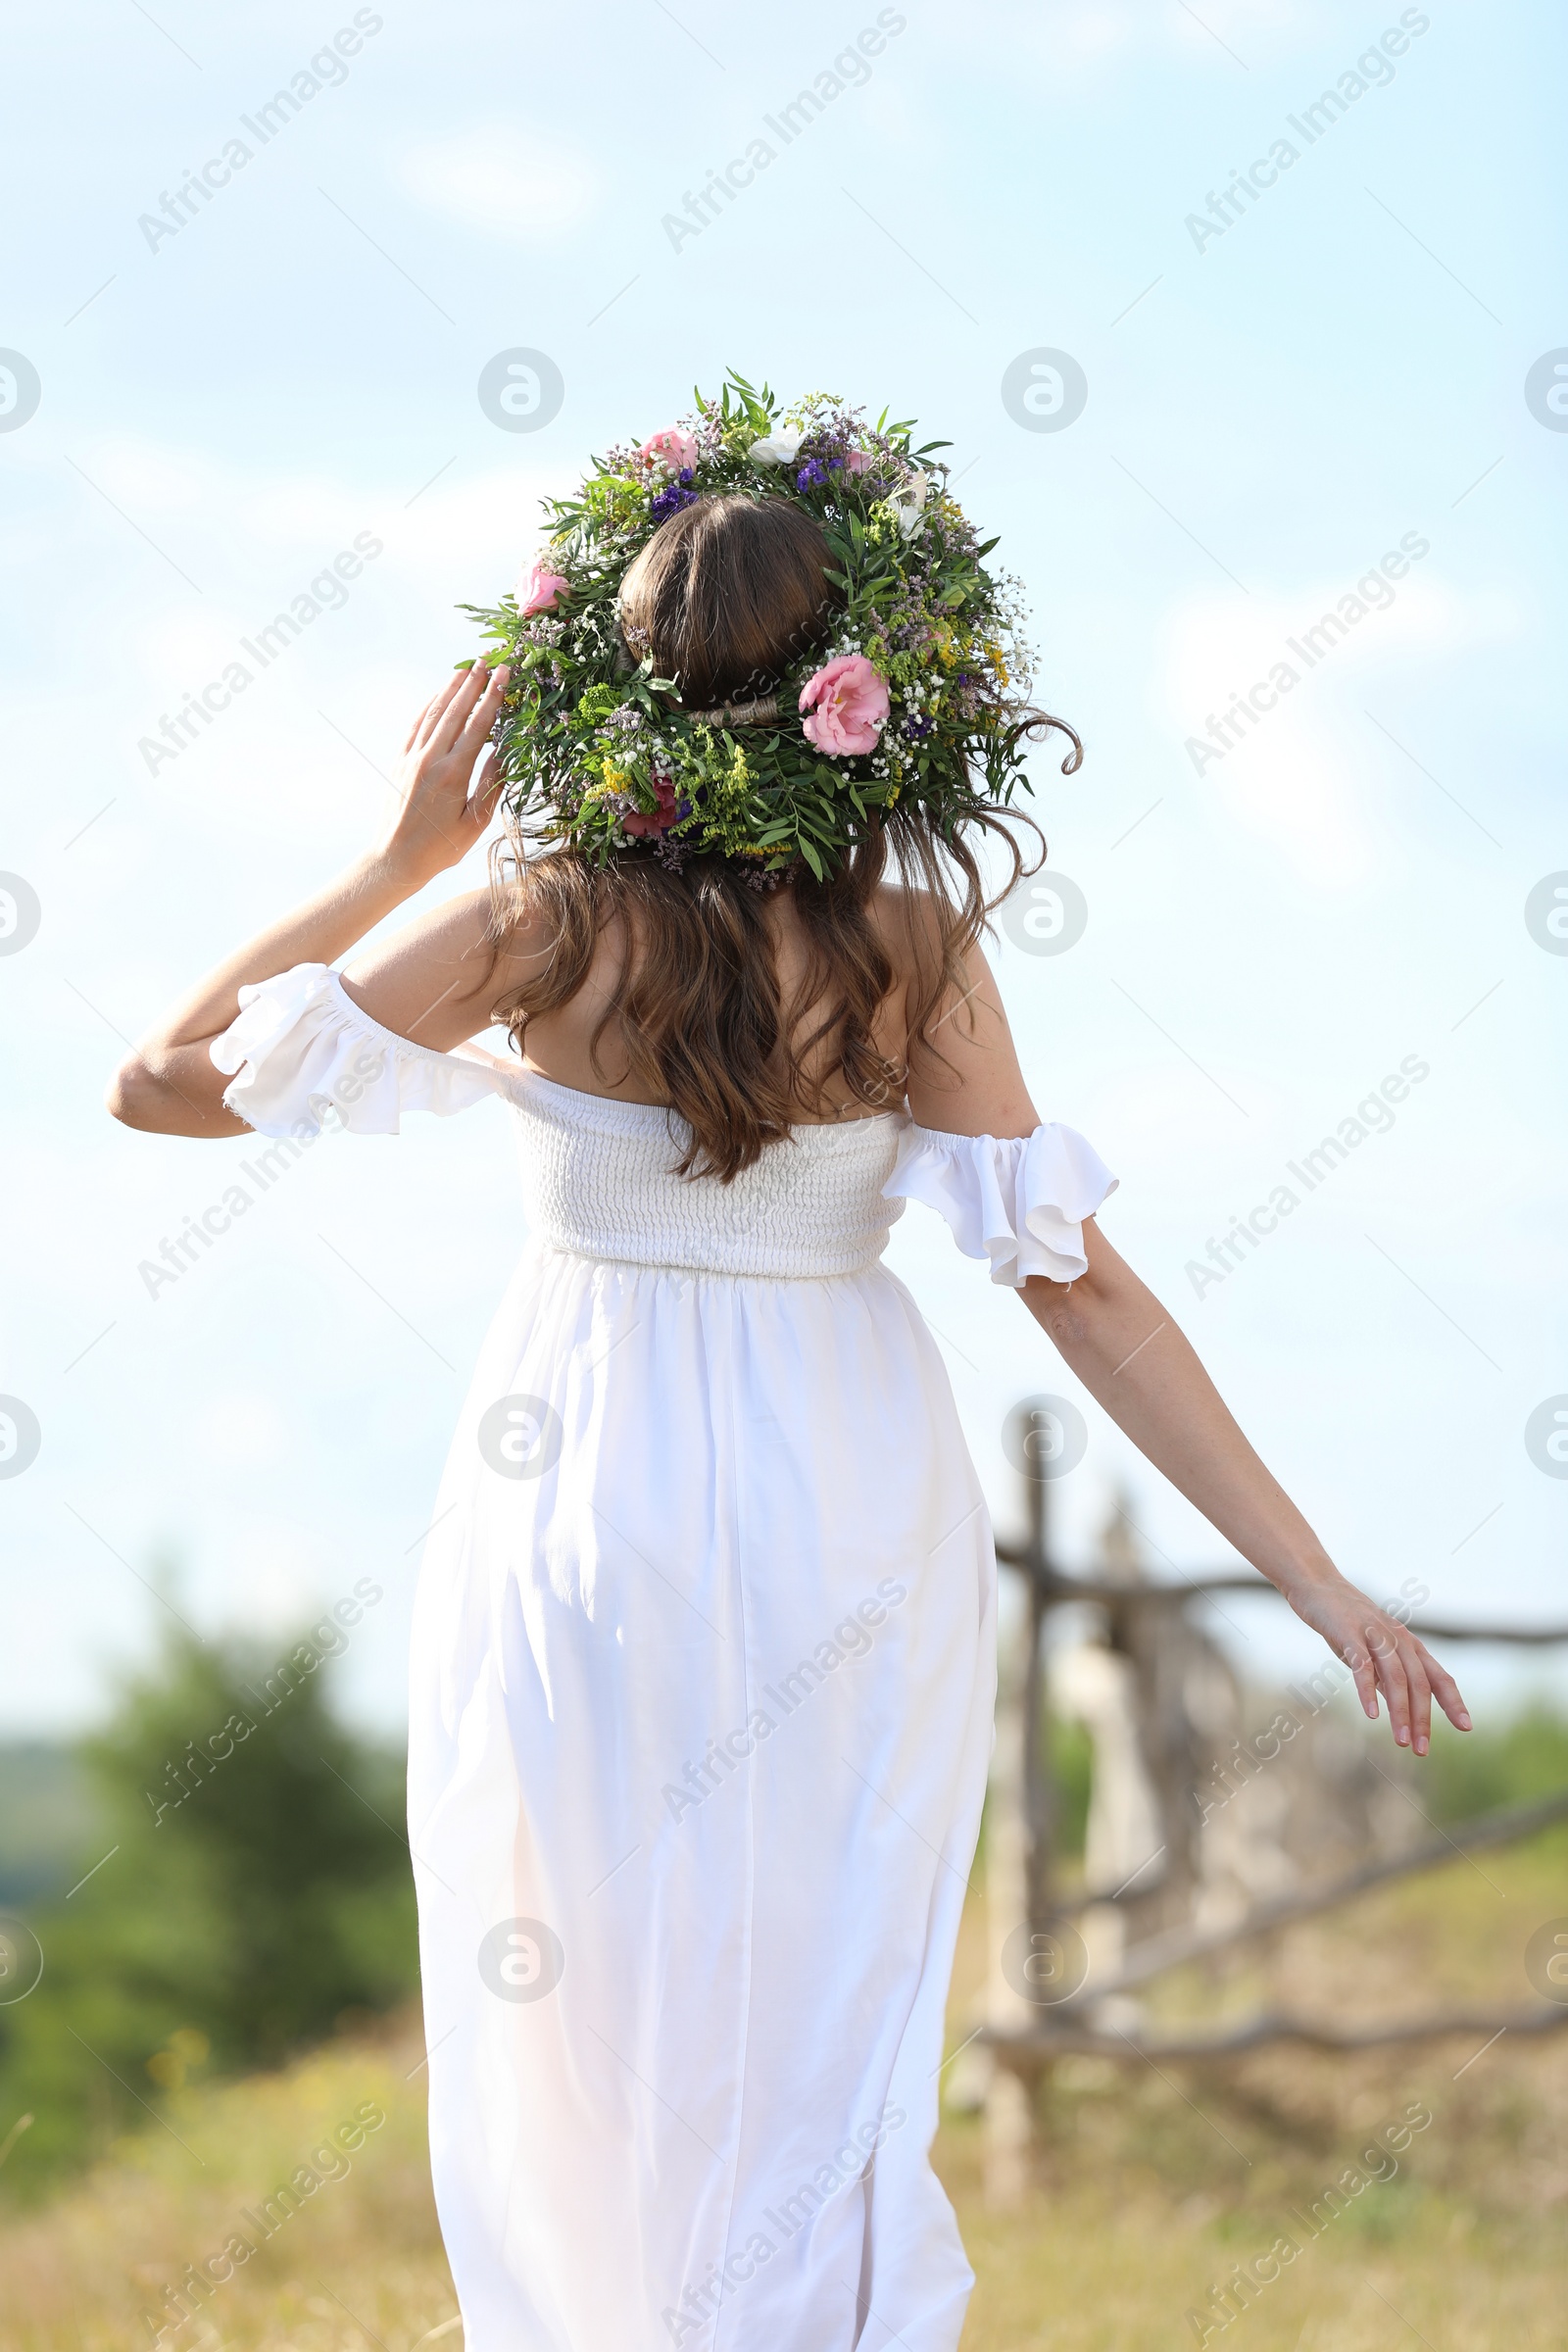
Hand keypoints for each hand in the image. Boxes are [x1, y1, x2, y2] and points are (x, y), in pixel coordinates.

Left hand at [376, 662, 510, 889]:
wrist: (395, 859)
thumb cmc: (440, 849)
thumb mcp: (475, 824)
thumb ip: (490, 786)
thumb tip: (503, 753)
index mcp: (454, 774)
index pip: (479, 725)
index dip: (493, 697)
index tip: (504, 674)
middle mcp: (431, 759)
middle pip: (456, 710)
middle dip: (474, 681)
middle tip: (488, 658)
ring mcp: (412, 757)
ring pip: (434, 712)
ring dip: (451, 687)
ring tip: (466, 667)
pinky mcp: (399, 761)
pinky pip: (416, 725)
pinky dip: (429, 705)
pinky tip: (439, 694)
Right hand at [1285, 1572, 1469, 1754]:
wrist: (1319, 1587)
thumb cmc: (1348, 1624)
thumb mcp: (1375, 1651)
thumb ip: (1390, 1677)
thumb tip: (1403, 1710)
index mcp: (1409, 1645)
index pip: (1439, 1676)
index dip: (1453, 1701)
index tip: (1466, 1727)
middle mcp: (1398, 1639)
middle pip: (1419, 1683)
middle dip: (1422, 1719)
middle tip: (1421, 1750)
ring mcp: (1375, 1635)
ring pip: (1396, 1677)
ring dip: (1401, 1712)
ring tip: (1401, 1740)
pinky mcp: (1349, 1633)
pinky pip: (1363, 1665)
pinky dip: (1368, 1691)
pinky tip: (1371, 1714)